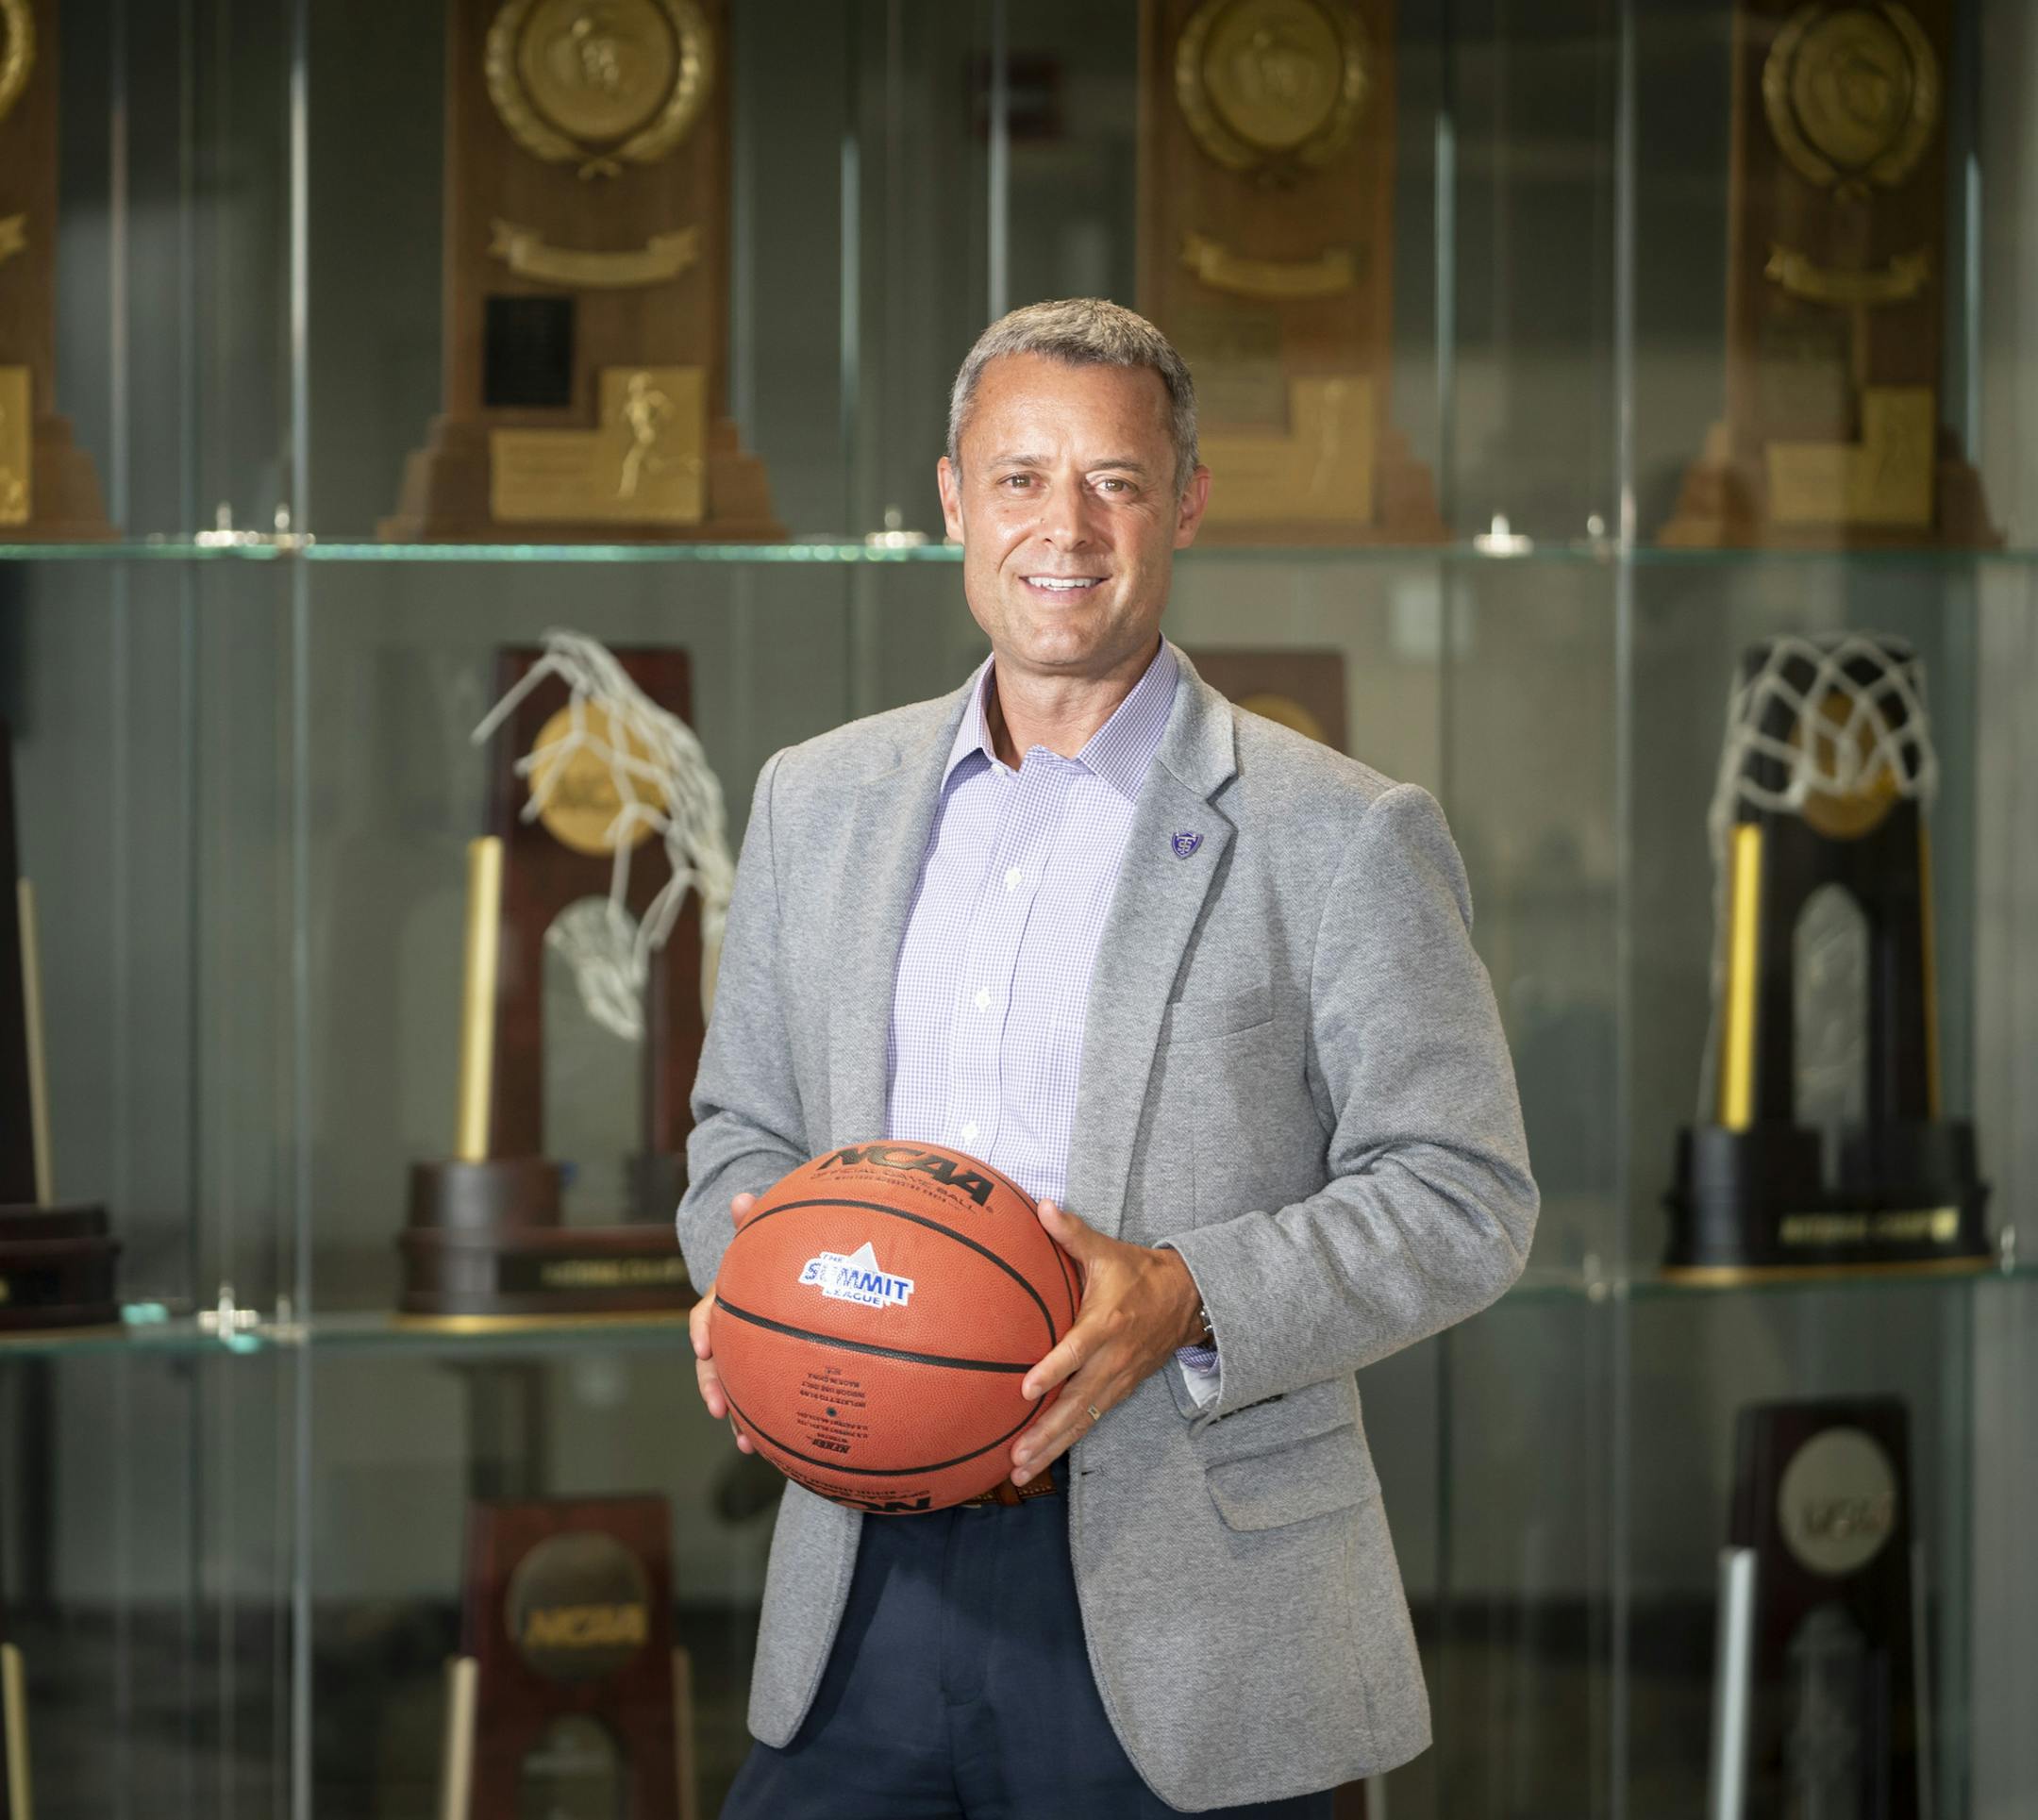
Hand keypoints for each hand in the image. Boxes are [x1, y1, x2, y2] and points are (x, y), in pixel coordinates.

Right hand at [689, 1193, 756, 1453]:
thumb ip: (754, 1223)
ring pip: (735, 1388)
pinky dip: (766, 1422)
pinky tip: (778, 1447)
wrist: (783, 1280)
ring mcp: (747, 1355)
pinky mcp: (769, 1373)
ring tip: (746, 1443)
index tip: (704, 1346)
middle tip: (718, 1408)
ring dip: (738, 1417)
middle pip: (714, 1363)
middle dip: (713, 1387)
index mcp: (728, 1301)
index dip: (703, 1328)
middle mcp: (731, 1332)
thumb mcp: (766, 1241)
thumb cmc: (775, 1259)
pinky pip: (763, 1399)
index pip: (706, 1314)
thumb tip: (741, 1195)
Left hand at [1010, 1200, 1202, 1484]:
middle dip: (1046, 1431)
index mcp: (1106, 1324)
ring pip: (1082, 1420)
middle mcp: (1113, 1360)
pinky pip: (1090, 1421)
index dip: (1053, 1370)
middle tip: (1016, 1455)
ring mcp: (1118, 1380)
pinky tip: (1040, 1458)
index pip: (1077, 1352)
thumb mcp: (1107, 1250)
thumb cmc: (1138, 1274)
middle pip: (1077, 1403)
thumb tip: (1041, 1206)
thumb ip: (1072, 1233)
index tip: (1025, 1390)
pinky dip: (1067, 1441)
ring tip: (1019, 1469)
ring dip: (1052, 1446)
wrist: (1187, 1301)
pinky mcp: (1120, 1392)